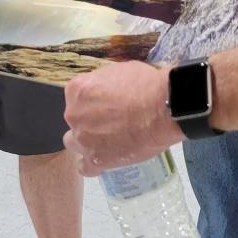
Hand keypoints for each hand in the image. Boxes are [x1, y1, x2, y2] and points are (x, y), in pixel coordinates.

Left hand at [63, 62, 178, 174]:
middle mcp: (74, 114)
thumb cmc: (145, 85)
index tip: (108, 103)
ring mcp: (83, 138)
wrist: (163, 108)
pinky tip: (104, 158)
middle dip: (89, 119)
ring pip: (75, 142)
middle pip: (76, 119)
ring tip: (108, 140)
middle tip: (111, 120)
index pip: (77, 96)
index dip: (93, 100)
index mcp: (77, 90)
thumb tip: (107, 90)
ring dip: (87, 140)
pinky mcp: (96, 159)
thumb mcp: (119, 70)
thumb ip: (104, 83)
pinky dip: (92, 164)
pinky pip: (85, 167)